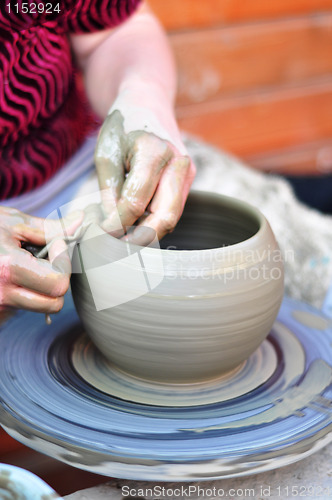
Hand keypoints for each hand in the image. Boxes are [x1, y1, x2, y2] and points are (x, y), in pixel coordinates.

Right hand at [0, 207, 82, 312]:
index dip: (63, 261)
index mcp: (8, 269)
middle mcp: (1, 294)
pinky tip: (17, 275)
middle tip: (49, 258)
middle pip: (54, 303)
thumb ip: (50, 228)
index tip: (55, 243)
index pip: (58, 283)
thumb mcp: (14, 222)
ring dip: (44, 288)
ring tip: (31, 265)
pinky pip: (23, 308)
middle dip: (59, 280)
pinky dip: (28, 293)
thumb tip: (81, 222)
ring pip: (41, 307)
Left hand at [94, 86, 195, 241]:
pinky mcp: (188, 180)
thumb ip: (110, 191)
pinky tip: (135, 220)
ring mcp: (187, 172)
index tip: (101, 232)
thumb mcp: (105, 154)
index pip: (136, 203)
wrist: (148, 104)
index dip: (117, 223)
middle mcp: (178, 163)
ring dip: (148, 231)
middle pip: (164, 217)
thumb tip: (113, 226)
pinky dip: (154, 219)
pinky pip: (172, 208)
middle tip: (117, 247)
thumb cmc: (123, 127)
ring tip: (123, 234)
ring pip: (171, 217)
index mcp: (154, 151)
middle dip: (140, 238)